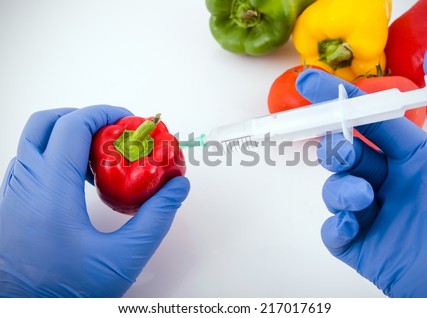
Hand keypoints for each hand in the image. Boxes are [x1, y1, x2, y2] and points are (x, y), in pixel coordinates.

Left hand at [0, 106, 189, 296]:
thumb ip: (155, 220)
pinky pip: (32, 161)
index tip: (129, 121)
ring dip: (69, 136)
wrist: (18, 314)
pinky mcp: (11, 203)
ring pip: (36, 141)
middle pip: (46, 122)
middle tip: (113, 132)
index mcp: (51, 189)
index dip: (104, 113)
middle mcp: (26, 183)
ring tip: (102, 157)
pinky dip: (57, 154)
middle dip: (84, 117)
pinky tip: (81, 180)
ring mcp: (13, 192)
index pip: (73, 126)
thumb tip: (177, 188)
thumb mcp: (121, 259)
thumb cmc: (60, 292)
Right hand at [296, 45, 426, 296]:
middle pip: (345, 154)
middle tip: (344, 149)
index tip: (309, 82)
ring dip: (340, 189)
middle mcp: (392, 183)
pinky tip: (350, 227)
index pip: (371, 121)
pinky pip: (335, 232)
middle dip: (336, 149)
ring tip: (364, 198)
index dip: (340, 99)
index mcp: (416, 158)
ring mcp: (375, 215)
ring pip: (336, 190)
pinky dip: (335, 227)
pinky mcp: (363, 247)